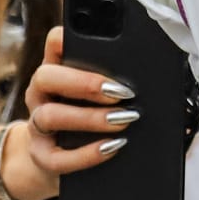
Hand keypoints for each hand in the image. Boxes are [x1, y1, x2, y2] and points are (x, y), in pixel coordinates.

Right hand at [11, 27, 131, 199]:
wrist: (62, 161)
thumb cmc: (93, 117)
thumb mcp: (105, 92)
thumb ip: (120, 78)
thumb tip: (161, 76)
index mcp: (59, 69)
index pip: (55, 42)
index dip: (70, 38)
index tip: (99, 44)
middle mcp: (42, 93)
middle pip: (46, 76)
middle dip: (86, 82)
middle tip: (122, 91)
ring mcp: (36, 124)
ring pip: (49, 116)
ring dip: (90, 118)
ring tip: (123, 120)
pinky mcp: (41, 155)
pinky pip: (55, 157)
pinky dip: (85, 155)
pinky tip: (111, 148)